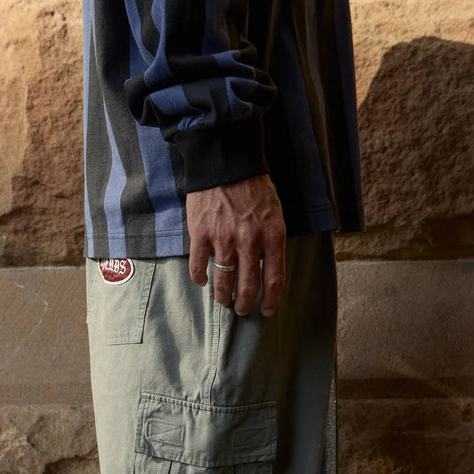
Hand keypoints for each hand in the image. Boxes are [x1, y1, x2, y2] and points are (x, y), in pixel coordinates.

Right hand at [186, 174, 286, 316]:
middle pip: (248, 286)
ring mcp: (224, 239)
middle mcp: (250, 241)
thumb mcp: (274, 213)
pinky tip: (202, 281)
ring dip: (222, 296)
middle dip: (244, 304)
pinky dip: (200, 278)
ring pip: (223, 281)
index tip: (266, 310)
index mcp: (272, 236)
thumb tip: (263, 269)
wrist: (226, 163)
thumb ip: (271, 241)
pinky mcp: (201, 234)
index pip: (274, 279)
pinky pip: (199, 266)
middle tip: (240, 309)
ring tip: (222, 301)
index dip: (271, 301)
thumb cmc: (254, 187)